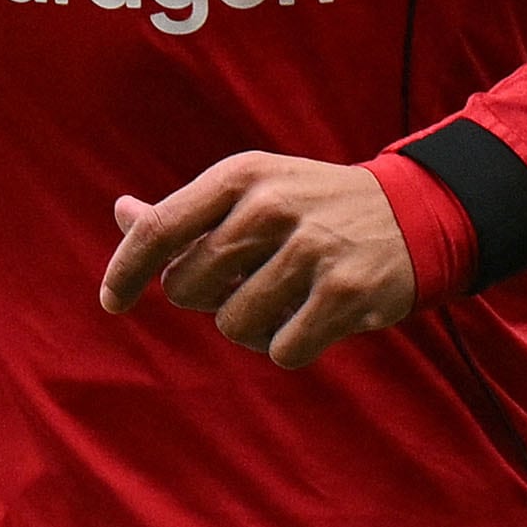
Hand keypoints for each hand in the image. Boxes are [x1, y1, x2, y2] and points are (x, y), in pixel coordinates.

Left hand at [99, 153, 417, 370]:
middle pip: (187, 287)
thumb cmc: (312, 207)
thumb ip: (186, 211)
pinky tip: (313, 319)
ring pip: (231, 325)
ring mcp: (311, 249)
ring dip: (250, 327)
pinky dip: (289, 346)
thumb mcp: (252, 191)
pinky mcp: (346, 293)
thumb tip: (122, 213)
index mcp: (240, 176)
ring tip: (284, 299)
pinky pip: (280, 349)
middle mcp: (272, 207)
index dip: (125, 271)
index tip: (111, 302)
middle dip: (205, 298)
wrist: (414, 214)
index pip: (159, 229)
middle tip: (245, 283)